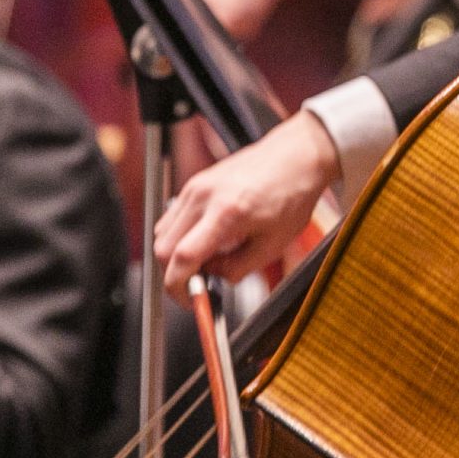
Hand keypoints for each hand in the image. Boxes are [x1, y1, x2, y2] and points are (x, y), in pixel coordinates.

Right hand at [153, 112, 338, 288]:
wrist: (296, 156)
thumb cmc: (291, 194)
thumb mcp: (273, 244)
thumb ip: (237, 268)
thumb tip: (212, 279)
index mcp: (226, 213)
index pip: (182, 257)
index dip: (178, 287)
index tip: (190, 300)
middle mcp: (204, 197)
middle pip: (162, 248)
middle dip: (174, 274)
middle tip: (198, 285)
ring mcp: (196, 187)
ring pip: (162, 234)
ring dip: (175, 255)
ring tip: (206, 261)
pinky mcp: (195, 183)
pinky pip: (172, 218)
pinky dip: (179, 237)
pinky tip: (204, 241)